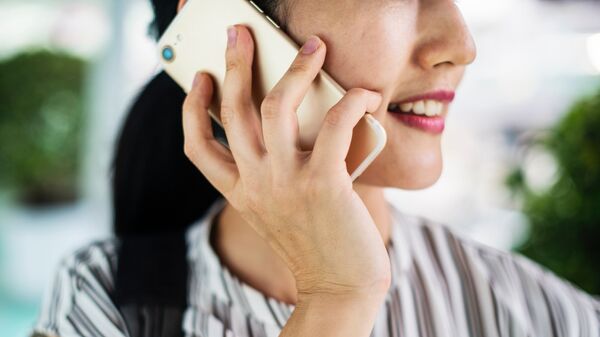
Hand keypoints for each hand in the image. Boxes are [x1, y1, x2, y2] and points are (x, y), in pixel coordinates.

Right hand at [182, 25, 390, 297]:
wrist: (340, 289)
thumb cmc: (315, 245)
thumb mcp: (279, 210)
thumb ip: (274, 174)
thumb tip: (298, 121)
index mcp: (239, 192)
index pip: (197, 147)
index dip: (192, 109)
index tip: (199, 79)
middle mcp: (255, 184)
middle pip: (233, 111)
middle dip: (234, 65)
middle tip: (238, 33)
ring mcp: (286, 182)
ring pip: (275, 107)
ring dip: (295, 69)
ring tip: (311, 46)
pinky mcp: (324, 183)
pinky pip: (335, 125)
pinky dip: (351, 101)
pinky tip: (363, 95)